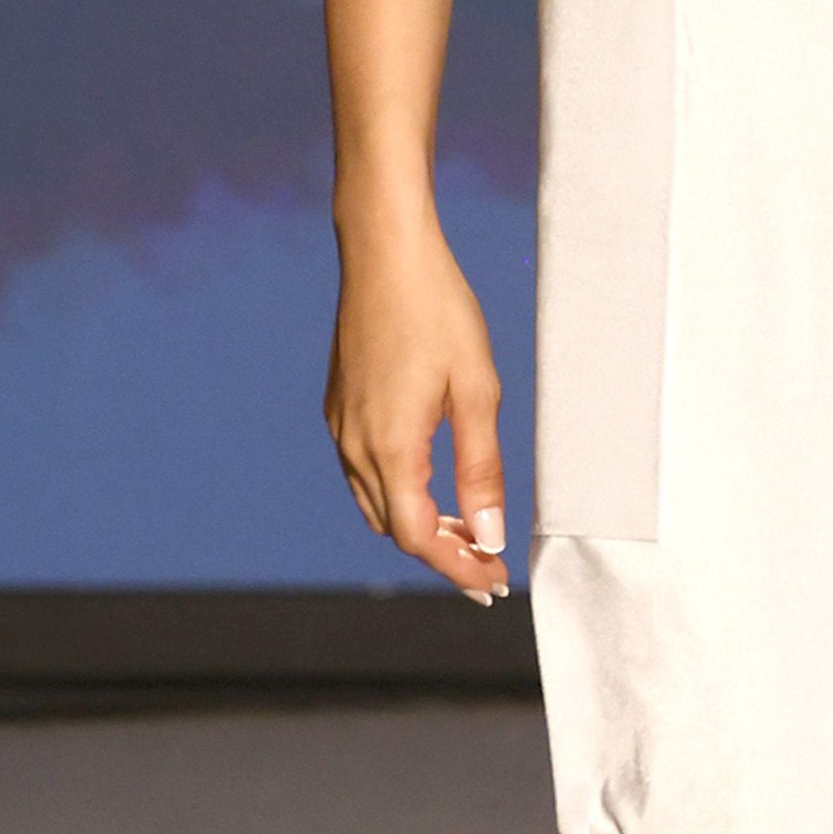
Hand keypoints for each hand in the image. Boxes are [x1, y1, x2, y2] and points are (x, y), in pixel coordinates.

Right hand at [327, 200, 508, 599]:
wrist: (385, 250)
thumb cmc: (438, 309)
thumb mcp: (477, 390)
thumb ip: (482, 469)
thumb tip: (490, 535)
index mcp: (391, 445)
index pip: (417, 537)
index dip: (456, 568)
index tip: (493, 584)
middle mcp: (354, 444)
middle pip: (394, 528)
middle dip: (441, 554)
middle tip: (489, 566)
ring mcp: (341, 425)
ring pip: (375, 503)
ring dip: (418, 526)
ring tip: (467, 532)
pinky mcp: (339, 407)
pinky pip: (363, 472)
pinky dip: (398, 494)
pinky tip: (432, 484)